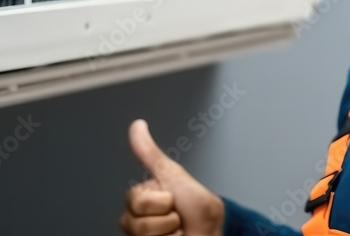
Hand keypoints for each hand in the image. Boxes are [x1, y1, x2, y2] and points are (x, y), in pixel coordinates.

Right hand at [119, 119, 224, 235]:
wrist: (214, 232)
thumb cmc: (198, 208)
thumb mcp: (172, 175)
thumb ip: (150, 153)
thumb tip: (137, 124)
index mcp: (142, 200)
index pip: (134, 201)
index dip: (159, 201)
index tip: (171, 198)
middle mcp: (139, 220)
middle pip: (134, 221)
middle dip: (164, 217)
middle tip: (177, 215)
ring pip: (143, 235)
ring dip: (169, 232)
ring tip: (179, 230)